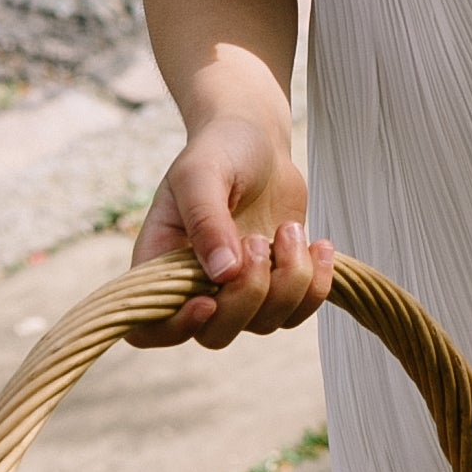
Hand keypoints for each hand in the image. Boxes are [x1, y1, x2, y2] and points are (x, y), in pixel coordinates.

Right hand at [126, 113, 334, 346]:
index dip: (177, 329)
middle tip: (259, 239)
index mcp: (162, 264)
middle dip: (249, 294)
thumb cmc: (218, 149)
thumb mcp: (202, 173)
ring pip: (265, 323)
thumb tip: (224, 274)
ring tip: (290, 229)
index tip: (209, 300)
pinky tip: (320, 245)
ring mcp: (238, 289)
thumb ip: (207, 219)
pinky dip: (316, 286)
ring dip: (289, 281)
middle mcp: (196, 286)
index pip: (150, 329)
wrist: (255, 137)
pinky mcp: (276, 283)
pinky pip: (299, 312)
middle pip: (217, 334)